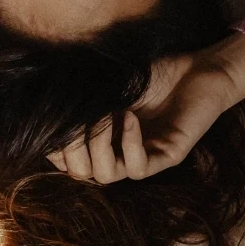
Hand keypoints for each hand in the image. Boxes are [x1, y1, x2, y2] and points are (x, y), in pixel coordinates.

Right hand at [45, 50, 237, 183]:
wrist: (199, 69)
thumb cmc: (156, 73)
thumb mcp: (112, 80)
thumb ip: (86, 93)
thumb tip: (45, 91)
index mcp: (105, 139)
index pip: (70, 162)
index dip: (55, 148)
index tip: (52, 123)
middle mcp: (121, 153)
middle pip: (83, 174)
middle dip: (72, 148)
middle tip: (77, 119)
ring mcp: (144, 157)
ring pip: (106, 176)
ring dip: (98, 146)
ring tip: (104, 116)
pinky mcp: (168, 156)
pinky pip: (139, 168)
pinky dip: (130, 142)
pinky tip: (130, 116)